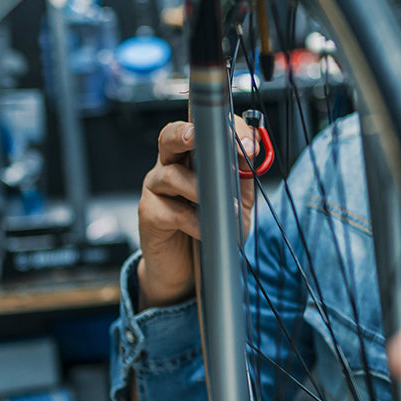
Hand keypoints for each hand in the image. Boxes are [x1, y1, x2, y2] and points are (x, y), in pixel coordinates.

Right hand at [137, 117, 259, 309]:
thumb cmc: (210, 230)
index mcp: (190, 158)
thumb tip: (251, 152)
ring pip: (171, 175)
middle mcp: (168, 166)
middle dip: (185, 133)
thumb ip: (241, 177)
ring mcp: (155, 189)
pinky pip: (173, 212)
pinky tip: (207, 230)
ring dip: (199, 189)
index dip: (224, 130)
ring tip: (222, 205)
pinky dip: (195, 221)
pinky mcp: (149, 214)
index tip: (249, 144)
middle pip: (169, 137)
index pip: (202, 130)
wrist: (186, 270)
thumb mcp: (235, 201)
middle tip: (200, 137)